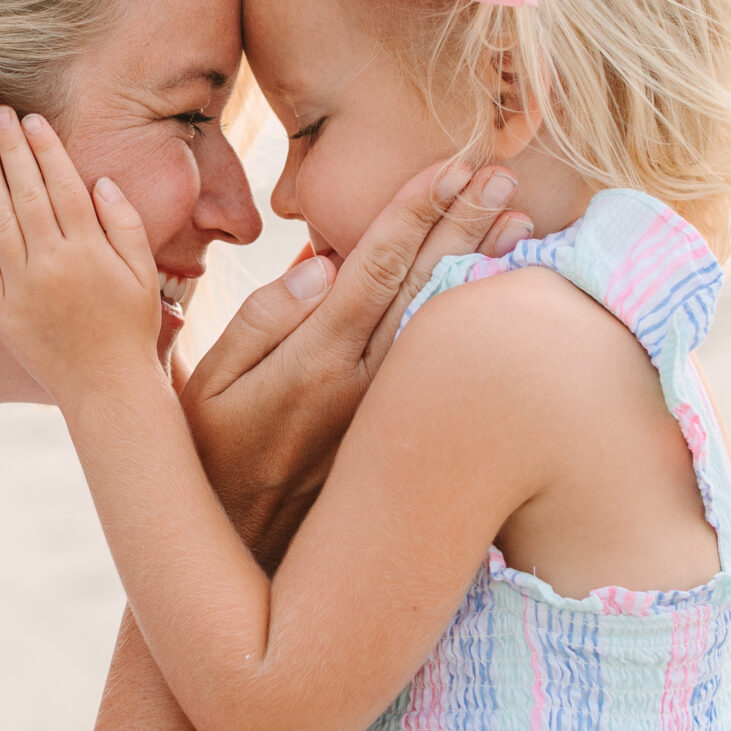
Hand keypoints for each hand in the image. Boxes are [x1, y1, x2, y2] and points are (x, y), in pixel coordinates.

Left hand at [0, 108, 162, 403]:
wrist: (106, 388)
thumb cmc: (130, 327)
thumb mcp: (143, 273)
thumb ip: (125, 224)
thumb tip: (100, 181)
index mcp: (90, 251)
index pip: (63, 186)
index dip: (46, 149)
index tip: (33, 120)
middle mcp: (53, 264)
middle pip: (27, 194)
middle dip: (12, 150)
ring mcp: (23, 288)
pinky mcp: (1, 312)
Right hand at [183, 159, 529, 563]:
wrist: (242, 565)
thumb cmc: (209, 461)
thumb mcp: (206, 386)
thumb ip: (259, 320)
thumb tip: (321, 262)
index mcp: (312, 361)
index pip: (375, 266)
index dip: (415, 211)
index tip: (450, 166)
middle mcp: (364, 388)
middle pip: (425, 287)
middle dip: (465, 224)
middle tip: (502, 174)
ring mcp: (391, 418)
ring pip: (446, 328)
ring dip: (485, 270)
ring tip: (524, 223)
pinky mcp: (404, 442)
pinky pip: (447, 371)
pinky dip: (475, 326)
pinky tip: (502, 299)